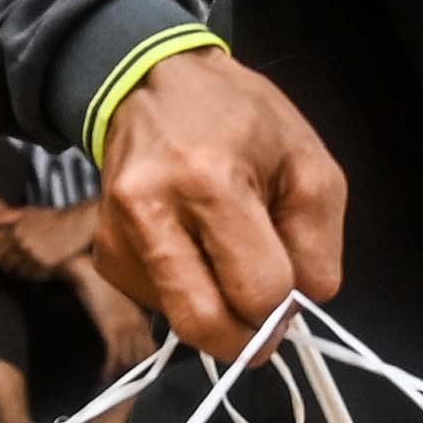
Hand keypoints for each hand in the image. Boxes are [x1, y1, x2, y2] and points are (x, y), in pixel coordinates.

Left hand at [7, 199, 102, 279]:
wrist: (77, 223)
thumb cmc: (52, 217)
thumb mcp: (27, 212)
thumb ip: (3, 216)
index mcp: (15, 231)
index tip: (0, 256)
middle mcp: (22, 244)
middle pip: (5, 264)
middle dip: (7, 264)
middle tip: (17, 260)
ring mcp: (34, 255)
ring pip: (18, 272)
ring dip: (20, 270)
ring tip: (29, 263)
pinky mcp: (46, 264)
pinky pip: (33, 276)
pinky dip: (33, 274)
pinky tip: (39, 266)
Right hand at [67, 261, 155, 375]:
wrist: (90, 275)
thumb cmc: (105, 287)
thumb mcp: (126, 304)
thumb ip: (134, 319)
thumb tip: (137, 335)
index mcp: (143, 318)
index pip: (154, 346)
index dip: (151, 361)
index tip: (145, 372)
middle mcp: (139, 324)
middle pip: (146, 355)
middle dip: (138, 370)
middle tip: (129, 381)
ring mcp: (126, 328)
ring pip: (132, 358)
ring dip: (123, 371)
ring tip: (115, 380)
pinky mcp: (111, 329)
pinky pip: (115, 355)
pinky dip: (110, 367)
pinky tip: (104, 374)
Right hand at [93, 49, 348, 361]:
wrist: (153, 85)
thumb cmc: (241, 120)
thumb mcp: (308, 164)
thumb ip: (319, 243)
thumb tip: (299, 306)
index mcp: (210, 182)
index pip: (257, 290)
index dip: (285, 304)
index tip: (293, 292)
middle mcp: (151, 212)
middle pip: (202, 324)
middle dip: (246, 338)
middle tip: (266, 323)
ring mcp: (118, 236)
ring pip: (179, 320)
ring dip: (217, 310)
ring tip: (228, 259)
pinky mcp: (104, 253)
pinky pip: (158, 303)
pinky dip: (188, 293)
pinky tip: (195, 250)